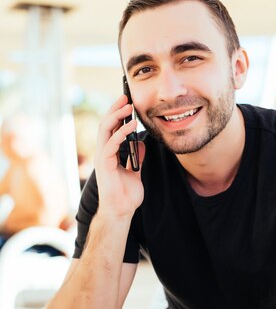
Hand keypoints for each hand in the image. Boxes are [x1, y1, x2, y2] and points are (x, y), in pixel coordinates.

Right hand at [94, 95, 145, 218]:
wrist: (122, 211)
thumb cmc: (126, 194)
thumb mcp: (135, 171)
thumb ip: (136, 157)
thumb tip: (140, 143)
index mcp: (110, 153)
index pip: (111, 128)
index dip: (118, 114)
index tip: (127, 102)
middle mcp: (104, 152)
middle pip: (105, 124)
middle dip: (115, 109)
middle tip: (125, 97)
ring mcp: (102, 157)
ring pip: (105, 130)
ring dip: (116, 116)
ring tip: (127, 106)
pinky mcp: (104, 164)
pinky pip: (111, 144)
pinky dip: (121, 133)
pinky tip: (131, 125)